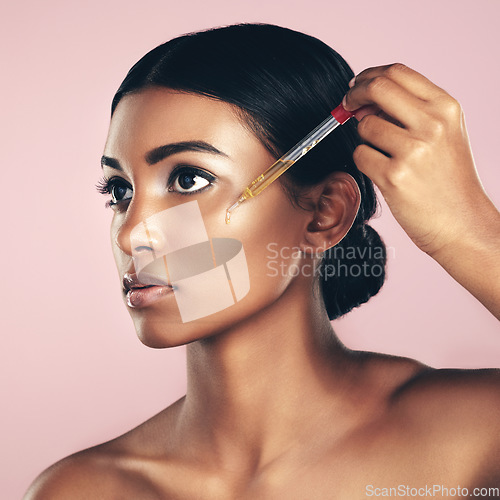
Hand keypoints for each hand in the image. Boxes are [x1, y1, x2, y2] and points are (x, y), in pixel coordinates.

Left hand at [343, 63, 494, 257]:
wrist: (462, 222)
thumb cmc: (449, 180)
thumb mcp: (444, 134)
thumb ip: (410, 113)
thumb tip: (365, 102)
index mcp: (445, 108)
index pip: (397, 73)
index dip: (369, 76)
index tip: (357, 85)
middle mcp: (432, 124)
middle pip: (377, 88)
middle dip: (354, 94)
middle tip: (346, 105)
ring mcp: (413, 150)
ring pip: (364, 126)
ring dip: (363, 138)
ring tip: (383, 155)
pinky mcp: (394, 176)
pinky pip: (360, 155)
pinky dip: (364, 161)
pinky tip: (383, 173)